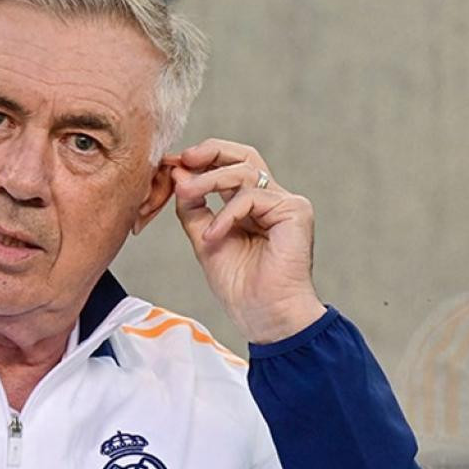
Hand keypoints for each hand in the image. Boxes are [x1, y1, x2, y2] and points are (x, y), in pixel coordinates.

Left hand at [167, 138, 326, 343]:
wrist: (265, 316)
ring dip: (209, 181)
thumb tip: (178, 173)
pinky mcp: (295, 212)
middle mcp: (272, 200)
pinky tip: (213, 236)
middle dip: (211, 152)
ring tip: (186, 196)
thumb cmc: (241, 288)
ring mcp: (286, 204)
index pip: (230, 166)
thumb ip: (193, 208)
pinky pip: (252, 197)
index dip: (202, 160)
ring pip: (245, 171)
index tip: (172, 164)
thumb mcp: (205, 240)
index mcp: (251, 206)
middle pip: (245, 156)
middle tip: (183, 159)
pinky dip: (226, 214)